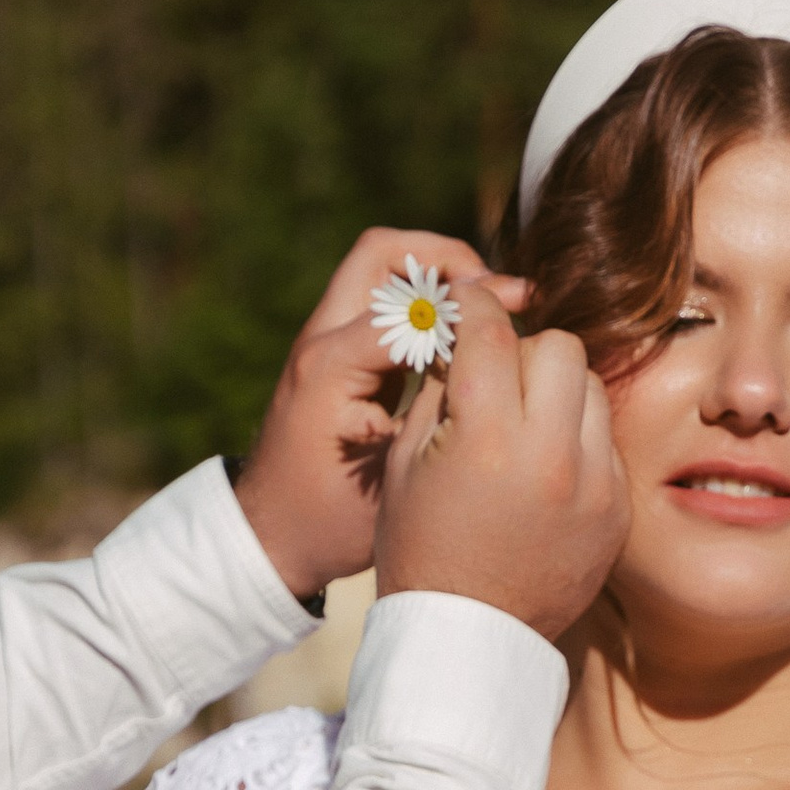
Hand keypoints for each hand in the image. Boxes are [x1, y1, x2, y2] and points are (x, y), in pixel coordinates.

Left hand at [230, 228, 529, 602]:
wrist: (270, 537)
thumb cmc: (328, 521)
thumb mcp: (390, 477)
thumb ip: (435, 416)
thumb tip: (497, 365)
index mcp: (330, 366)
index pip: (409, 305)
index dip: (469, 304)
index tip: (519, 314)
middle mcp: (320, 340)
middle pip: (382, 253)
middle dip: (444, 260)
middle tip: (494, 294)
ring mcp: (324, 342)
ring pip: (381, 271)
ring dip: (435, 278)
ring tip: (487, 309)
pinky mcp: (336, 354)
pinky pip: (382, 303)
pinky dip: (424, 304)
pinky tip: (465, 335)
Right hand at [371, 285, 627, 639]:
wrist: (467, 641)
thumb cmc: (420, 549)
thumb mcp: (406, 464)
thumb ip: (437, 390)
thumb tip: (461, 337)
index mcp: (486, 440)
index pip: (492, 333)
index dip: (475, 308)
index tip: (468, 306)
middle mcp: (550, 455)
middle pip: (558, 347)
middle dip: (522, 353)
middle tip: (496, 381)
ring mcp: (594, 484)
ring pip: (591, 386)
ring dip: (556, 392)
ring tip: (523, 427)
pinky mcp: (617, 508)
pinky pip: (605, 440)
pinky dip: (576, 441)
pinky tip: (543, 472)